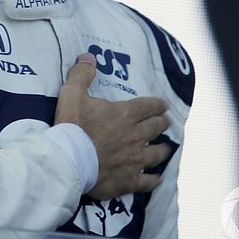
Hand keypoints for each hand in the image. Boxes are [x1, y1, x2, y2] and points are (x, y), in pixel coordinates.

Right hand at [55, 54, 171, 199]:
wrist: (70, 160)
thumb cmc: (72, 126)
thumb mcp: (72, 93)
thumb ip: (82, 74)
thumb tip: (89, 56)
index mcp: (125, 114)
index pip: (148, 106)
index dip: (158, 104)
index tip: (163, 105)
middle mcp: (135, 135)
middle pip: (155, 128)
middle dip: (163, 123)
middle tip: (167, 122)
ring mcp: (134, 159)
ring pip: (156, 154)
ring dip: (163, 150)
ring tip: (168, 148)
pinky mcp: (128, 180)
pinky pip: (146, 181)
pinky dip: (154, 180)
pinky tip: (158, 179)